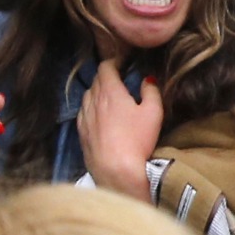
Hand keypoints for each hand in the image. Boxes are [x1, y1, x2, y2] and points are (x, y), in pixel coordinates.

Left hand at [77, 59, 162, 201]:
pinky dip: (91, 108)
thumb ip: (151, 91)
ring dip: (98, 91)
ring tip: (110, 97)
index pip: (106, 67)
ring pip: (88, 95)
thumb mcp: (153, 113)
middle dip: (107, 75)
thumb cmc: (137, 141)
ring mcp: (84, 118)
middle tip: (120, 79)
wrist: (116, 172)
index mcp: (110, 91)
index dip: (114, 61)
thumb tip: (147, 79)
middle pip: (96, 80)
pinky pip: (83, 112)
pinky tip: (99, 116)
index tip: (123, 63)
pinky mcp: (81, 134)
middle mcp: (93, 101)